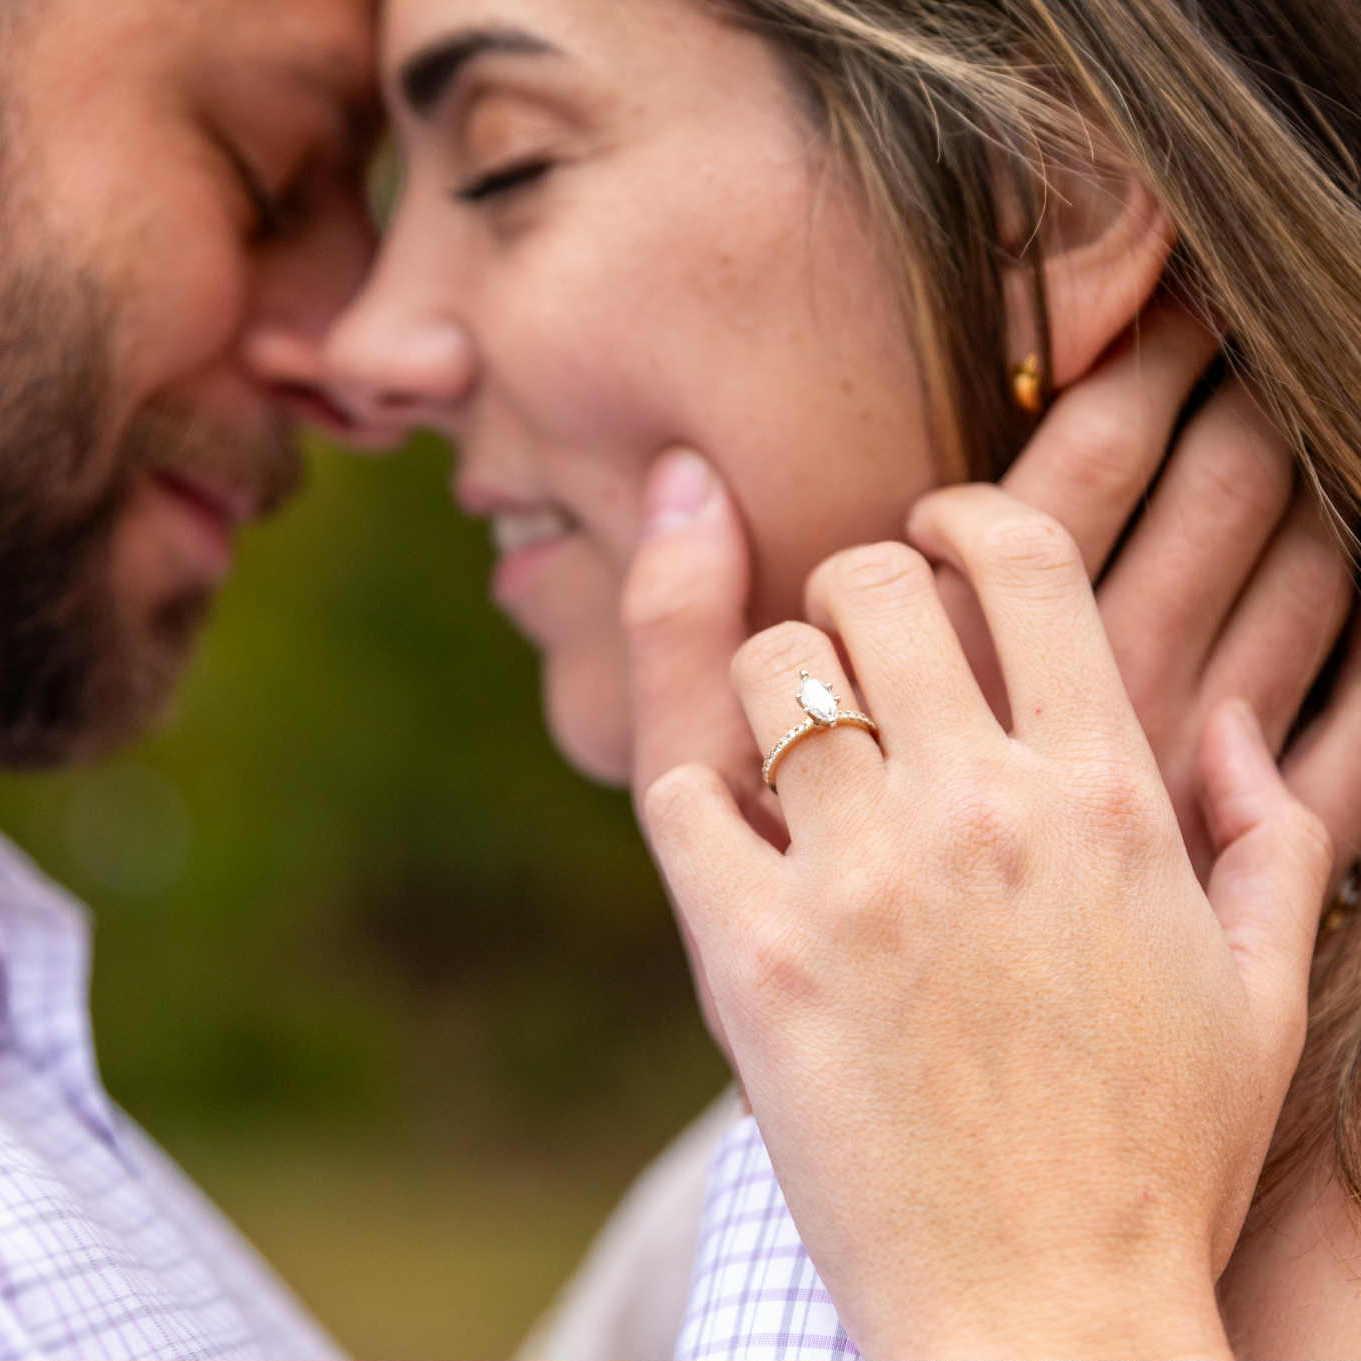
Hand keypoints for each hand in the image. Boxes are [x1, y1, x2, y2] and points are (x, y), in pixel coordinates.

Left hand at [642, 485, 1334, 1359]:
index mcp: (1102, 796)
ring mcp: (859, 879)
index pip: (1023, 562)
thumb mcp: (1257, 990)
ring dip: (770, 671)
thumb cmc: (1155, 1149)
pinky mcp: (755, 957)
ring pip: (768, 665)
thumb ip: (1273, 835)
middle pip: (872, 584)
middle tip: (855, 628)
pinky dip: (696, 784)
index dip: (969, 513)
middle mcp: (977, 811)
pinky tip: (732, 817)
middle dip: (856, 580)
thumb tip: (1229, 722)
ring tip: (791, 723)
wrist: (1041, 1308)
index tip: (938, 525)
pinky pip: (682, 793)